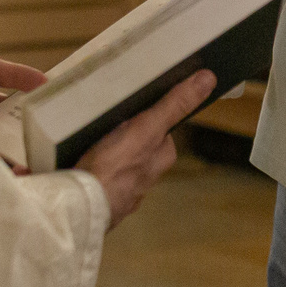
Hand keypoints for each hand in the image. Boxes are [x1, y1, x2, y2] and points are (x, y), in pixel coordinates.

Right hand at [76, 70, 216, 227]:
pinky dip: (89, 165)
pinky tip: (77, 159)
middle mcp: (144, 179)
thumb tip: (208, 80)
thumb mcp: (147, 128)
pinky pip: (96, 175)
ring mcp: (119, 191)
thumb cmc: (115, 166)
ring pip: (117, 162)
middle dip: (124, 131)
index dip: (149, 115)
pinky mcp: (96, 197)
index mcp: (160, 160)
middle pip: (139, 145)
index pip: (162, 130)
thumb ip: (174, 106)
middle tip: (105, 114)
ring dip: (105, 149)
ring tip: (87, 135)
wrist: (79, 206)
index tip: (134, 104)